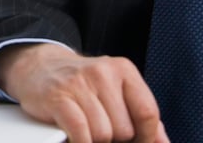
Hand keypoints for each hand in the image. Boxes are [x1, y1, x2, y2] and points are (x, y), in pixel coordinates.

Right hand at [0, 43, 166, 142]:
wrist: (38, 66)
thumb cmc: (82, 85)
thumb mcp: (114, 90)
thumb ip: (140, 115)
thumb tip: (163, 142)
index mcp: (123, 70)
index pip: (148, 113)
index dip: (146, 137)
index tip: (137, 142)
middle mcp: (102, 72)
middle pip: (124, 129)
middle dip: (114, 138)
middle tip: (100, 129)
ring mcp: (79, 84)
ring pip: (103, 134)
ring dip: (94, 140)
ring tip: (85, 129)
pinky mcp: (58, 98)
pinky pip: (81, 133)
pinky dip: (81, 142)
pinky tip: (75, 137)